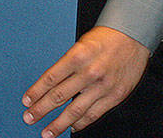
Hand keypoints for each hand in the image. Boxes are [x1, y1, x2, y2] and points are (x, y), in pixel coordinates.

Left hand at [22, 25, 148, 136]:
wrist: (135, 35)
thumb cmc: (108, 37)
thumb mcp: (83, 43)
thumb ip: (68, 64)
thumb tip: (51, 85)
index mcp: (79, 55)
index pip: (50, 78)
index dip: (36, 92)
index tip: (27, 101)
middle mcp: (90, 71)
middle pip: (59, 96)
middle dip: (41, 110)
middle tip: (29, 117)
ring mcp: (103, 85)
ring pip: (75, 110)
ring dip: (58, 124)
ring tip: (47, 133)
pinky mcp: (116, 95)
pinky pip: (94, 114)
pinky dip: (81, 123)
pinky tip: (73, 127)